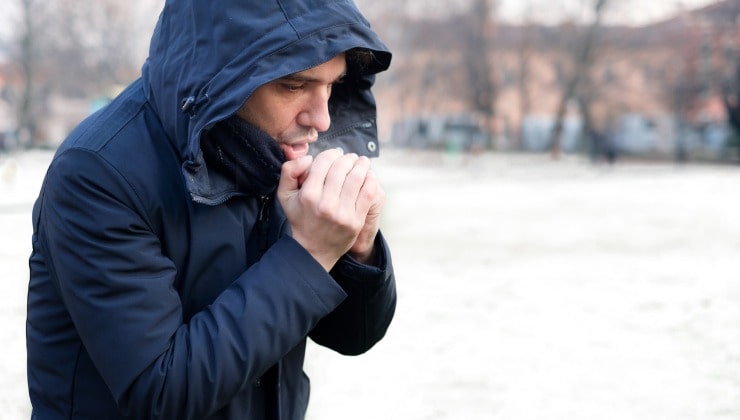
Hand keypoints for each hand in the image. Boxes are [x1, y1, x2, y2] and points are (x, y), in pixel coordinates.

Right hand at [278, 149, 381, 270]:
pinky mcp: (356, 221)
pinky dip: (370, 180)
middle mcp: (326, 204)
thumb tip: (309, 157)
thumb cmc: (300, 218)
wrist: (312, 250)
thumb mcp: (285, 195)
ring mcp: (343, 213)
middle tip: (350, 157)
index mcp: (308, 195)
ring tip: (362, 161)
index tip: (335, 154)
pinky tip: (368, 175)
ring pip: (357, 178)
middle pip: (341, 168)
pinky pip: (368, 193)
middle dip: (348, 158)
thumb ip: (289, 171)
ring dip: (361, 165)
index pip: (323, 162)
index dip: (331, 153)